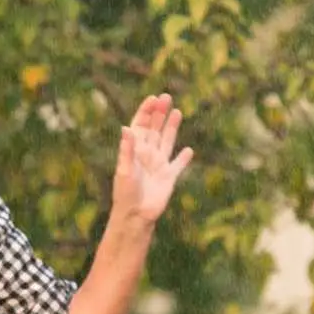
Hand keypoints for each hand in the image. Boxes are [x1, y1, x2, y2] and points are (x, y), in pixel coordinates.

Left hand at [112, 94, 194, 222]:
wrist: (136, 216)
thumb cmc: (125, 194)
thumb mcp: (125, 170)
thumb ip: (127, 149)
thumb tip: (127, 128)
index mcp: (135, 150)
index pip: (140, 125)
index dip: (146, 111)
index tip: (153, 98)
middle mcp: (147, 155)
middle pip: (154, 129)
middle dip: (160, 113)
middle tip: (167, 97)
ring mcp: (158, 165)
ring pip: (167, 141)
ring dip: (172, 127)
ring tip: (178, 112)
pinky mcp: (169, 177)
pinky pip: (178, 165)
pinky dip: (183, 158)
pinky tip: (188, 150)